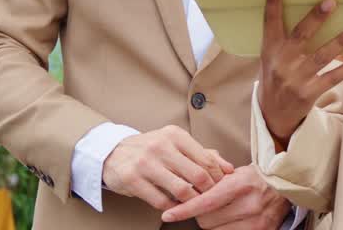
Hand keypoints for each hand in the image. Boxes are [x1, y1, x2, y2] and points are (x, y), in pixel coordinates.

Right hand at [102, 125, 233, 210]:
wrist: (113, 152)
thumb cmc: (152, 149)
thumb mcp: (177, 144)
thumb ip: (203, 155)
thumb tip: (229, 169)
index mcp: (176, 135)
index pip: (206, 159)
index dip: (218, 177)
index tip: (220, 186)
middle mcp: (161, 146)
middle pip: (197, 175)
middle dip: (208, 190)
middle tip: (210, 197)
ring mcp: (145, 162)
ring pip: (180, 189)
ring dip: (191, 201)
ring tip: (194, 203)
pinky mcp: (131, 179)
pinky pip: (160, 200)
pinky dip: (172, 207)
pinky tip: (175, 206)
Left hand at [161, 164, 289, 228]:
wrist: (285, 185)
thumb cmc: (256, 178)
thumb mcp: (236, 172)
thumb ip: (213, 179)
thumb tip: (185, 189)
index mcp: (241, 184)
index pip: (206, 201)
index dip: (185, 209)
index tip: (168, 214)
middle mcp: (249, 204)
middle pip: (206, 220)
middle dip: (200, 214)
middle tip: (205, 205)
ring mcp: (256, 221)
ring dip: (211, 224)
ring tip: (221, 212)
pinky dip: (223, 229)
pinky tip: (227, 221)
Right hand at [257, 0, 342, 143]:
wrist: (273, 114)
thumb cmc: (276, 75)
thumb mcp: (271, 55)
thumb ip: (284, 36)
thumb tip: (309, 7)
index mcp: (270, 49)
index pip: (270, 21)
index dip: (273, 1)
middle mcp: (282, 62)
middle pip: (300, 36)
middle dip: (316, 18)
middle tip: (331, 0)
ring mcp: (296, 78)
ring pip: (321, 57)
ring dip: (340, 42)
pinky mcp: (309, 93)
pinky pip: (332, 78)